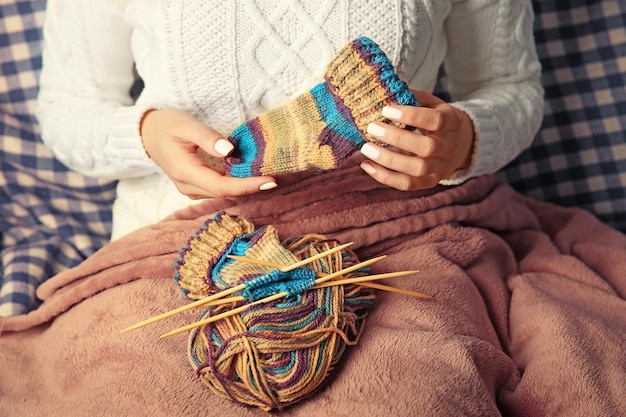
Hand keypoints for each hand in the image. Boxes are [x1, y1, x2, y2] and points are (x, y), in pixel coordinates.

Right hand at [140, 108, 276, 198]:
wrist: (146, 133)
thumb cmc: (166, 125)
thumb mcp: (186, 125)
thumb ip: (208, 138)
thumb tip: (230, 151)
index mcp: (186, 172)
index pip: (223, 187)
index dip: (248, 186)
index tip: (270, 181)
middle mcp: (188, 187)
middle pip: (226, 193)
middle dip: (251, 187)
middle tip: (276, 177)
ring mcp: (191, 189)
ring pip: (224, 193)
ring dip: (245, 186)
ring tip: (267, 176)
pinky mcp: (196, 186)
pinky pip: (219, 189)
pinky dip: (236, 183)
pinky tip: (250, 174)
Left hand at [359, 90, 474, 190]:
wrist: (461, 144)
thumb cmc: (438, 119)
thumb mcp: (433, 103)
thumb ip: (414, 99)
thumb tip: (386, 94)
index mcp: (451, 122)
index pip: (434, 120)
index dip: (411, 116)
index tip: (386, 110)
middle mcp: (447, 147)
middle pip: (426, 147)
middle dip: (397, 138)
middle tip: (372, 128)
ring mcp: (439, 167)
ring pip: (416, 169)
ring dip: (388, 160)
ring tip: (366, 148)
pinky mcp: (429, 181)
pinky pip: (407, 184)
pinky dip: (384, 177)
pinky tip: (367, 165)